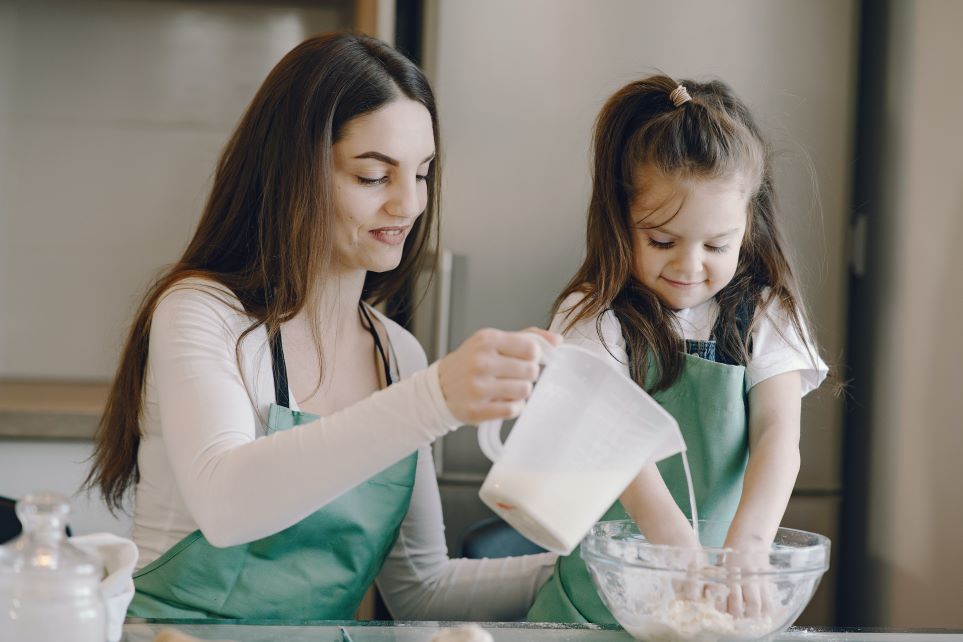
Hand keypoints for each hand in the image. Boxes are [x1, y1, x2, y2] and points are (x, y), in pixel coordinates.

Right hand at [437, 327, 560, 423]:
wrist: (439, 388)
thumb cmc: (469, 362)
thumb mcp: (492, 341)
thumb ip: (526, 337)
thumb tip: (557, 340)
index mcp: (487, 340)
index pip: (531, 348)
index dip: (532, 355)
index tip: (524, 358)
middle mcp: (482, 362)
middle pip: (531, 370)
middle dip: (527, 374)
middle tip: (514, 375)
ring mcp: (479, 387)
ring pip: (525, 390)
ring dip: (521, 391)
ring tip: (507, 388)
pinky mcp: (478, 410)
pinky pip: (514, 409)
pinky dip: (513, 406)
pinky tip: (502, 401)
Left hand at [716, 536, 775, 618]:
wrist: (750, 536)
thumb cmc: (732, 548)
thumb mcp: (722, 560)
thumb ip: (720, 577)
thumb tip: (712, 595)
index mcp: (731, 570)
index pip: (730, 594)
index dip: (725, 607)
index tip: (720, 613)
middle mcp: (746, 575)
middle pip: (748, 602)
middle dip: (742, 615)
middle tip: (735, 620)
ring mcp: (759, 577)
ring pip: (760, 603)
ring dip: (754, 615)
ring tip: (748, 620)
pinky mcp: (767, 579)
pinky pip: (770, 599)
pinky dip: (766, 610)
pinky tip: (761, 614)